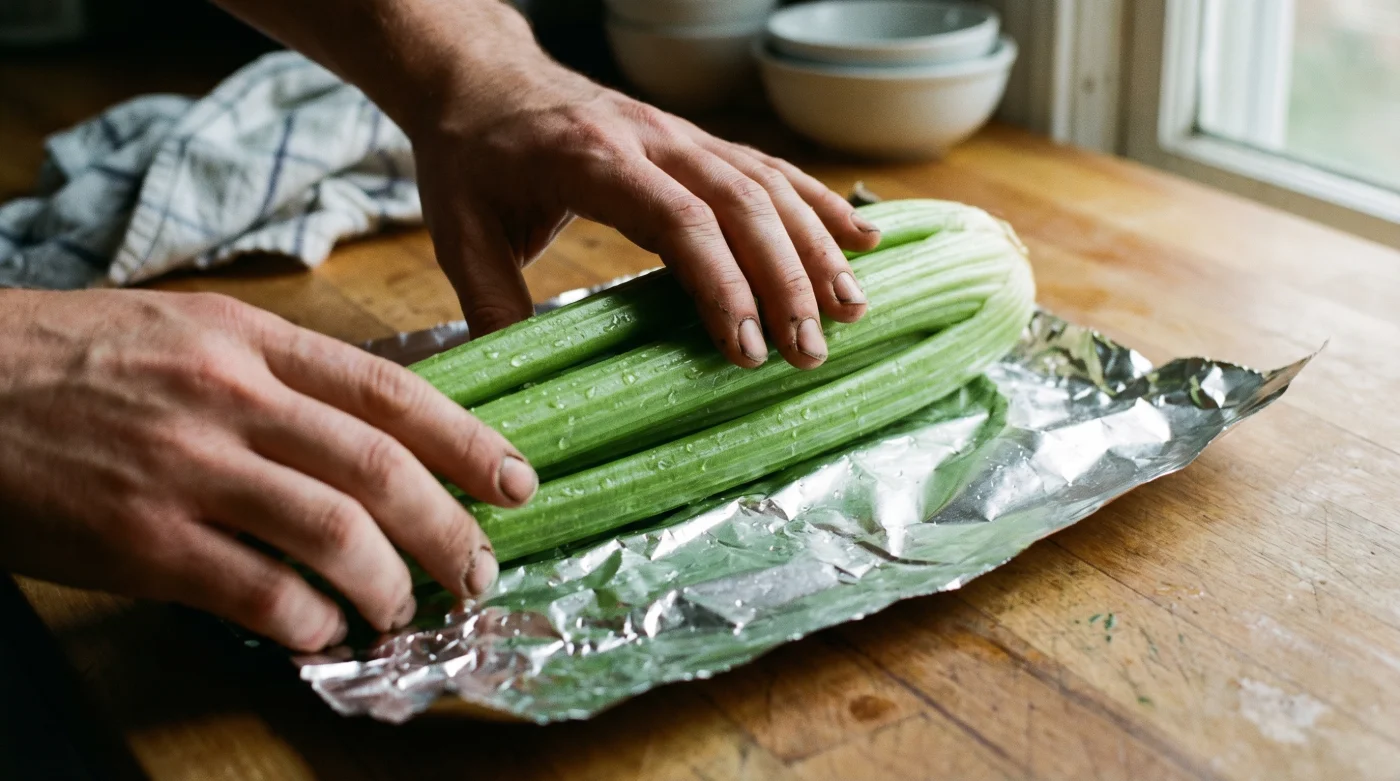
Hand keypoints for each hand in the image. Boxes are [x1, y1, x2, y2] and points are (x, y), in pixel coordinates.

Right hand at [0, 289, 536, 650]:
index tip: (515, 481)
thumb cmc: (79, 357)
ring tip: (402, 608)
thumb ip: (282, 373)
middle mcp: (230, 397)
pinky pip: (256, 591)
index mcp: (250, 340)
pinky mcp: (140, 539)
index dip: (467, 442)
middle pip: (379, 467)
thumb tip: (374, 430)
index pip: (390, 390)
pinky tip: (320, 628)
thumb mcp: (191, 331)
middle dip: (449, 528)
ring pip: (332, 531)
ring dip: (386, 583)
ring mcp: (186, 469)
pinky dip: (306, 619)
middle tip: (478, 569)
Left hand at [410, 61, 882, 369]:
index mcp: (591, 158)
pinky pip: (770, 169)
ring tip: (852, 310)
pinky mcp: (696, 140)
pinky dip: (819, 203)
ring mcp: (680, 133)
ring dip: (816, 247)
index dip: (721, 283)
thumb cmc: (471, 156)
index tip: (747, 348)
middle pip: (740, 203)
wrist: (482, 77)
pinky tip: (863, 239)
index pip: (678, 219)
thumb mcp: (456, 229)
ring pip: (767, 184)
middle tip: (810, 351)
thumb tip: (521, 380)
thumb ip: (489, 301)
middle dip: (785, 279)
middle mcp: (650, 138)